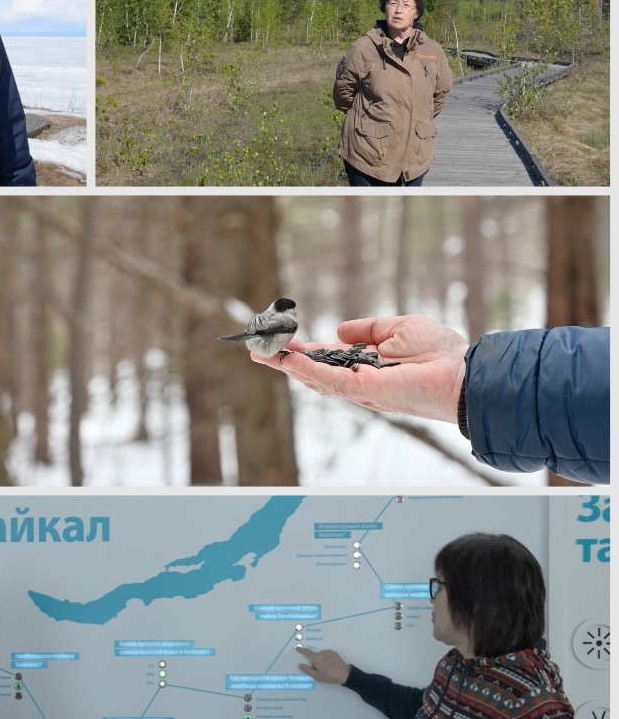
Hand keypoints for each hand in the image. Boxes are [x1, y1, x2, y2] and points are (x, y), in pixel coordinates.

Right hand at [256, 314, 467, 422]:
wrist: (464, 374)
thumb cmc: (441, 353)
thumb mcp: (399, 328)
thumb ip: (368, 329)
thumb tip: (340, 331)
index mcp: (365, 365)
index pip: (325, 358)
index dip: (300, 350)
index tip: (277, 339)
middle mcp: (359, 380)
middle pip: (311, 372)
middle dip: (282, 361)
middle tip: (256, 349)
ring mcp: (360, 387)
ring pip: (314, 378)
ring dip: (286, 365)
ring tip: (261, 353)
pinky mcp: (365, 391)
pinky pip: (330, 380)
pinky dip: (307, 370)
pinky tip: (288, 361)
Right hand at [296, 645, 350, 684]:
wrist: (344, 674)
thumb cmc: (329, 676)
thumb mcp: (317, 676)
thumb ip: (307, 670)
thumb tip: (300, 665)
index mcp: (316, 658)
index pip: (306, 652)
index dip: (301, 650)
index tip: (297, 647)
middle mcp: (321, 653)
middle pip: (315, 656)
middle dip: (315, 661)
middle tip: (320, 670)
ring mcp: (328, 652)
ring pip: (321, 655)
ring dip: (322, 660)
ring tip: (328, 668)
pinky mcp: (334, 653)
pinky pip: (328, 655)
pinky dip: (327, 659)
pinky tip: (332, 665)